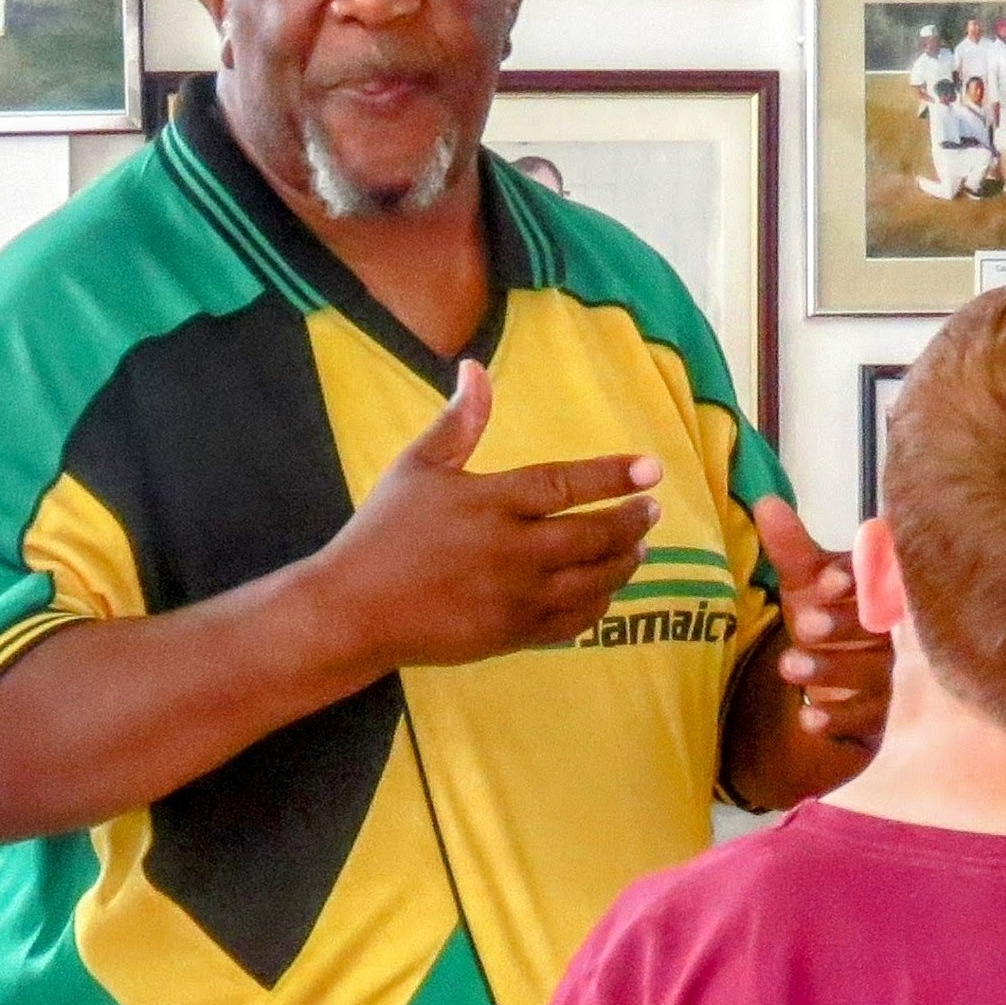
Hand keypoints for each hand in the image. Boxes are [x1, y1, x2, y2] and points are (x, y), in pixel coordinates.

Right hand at [304, 360, 659, 674]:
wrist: (353, 612)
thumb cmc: (382, 533)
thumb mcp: (416, 469)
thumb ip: (459, 423)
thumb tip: (476, 368)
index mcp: (488, 503)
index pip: (565, 484)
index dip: (613, 475)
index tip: (652, 468)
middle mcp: (509, 551)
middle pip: (591, 535)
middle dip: (631, 522)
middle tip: (652, 509)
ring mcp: (514, 597)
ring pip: (591, 581)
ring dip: (623, 562)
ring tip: (640, 547)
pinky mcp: (512, 635)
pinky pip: (572, 621)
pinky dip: (598, 604)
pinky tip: (607, 589)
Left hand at [755, 494, 891, 750]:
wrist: (821, 700)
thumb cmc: (821, 630)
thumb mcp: (803, 589)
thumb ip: (790, 550)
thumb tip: (767, 502)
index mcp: (879, 595)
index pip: (885, 581)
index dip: (861, 579)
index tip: (827, 580)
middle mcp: (894, 637)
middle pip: (880, 628)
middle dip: (843, 623)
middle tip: (804, 624)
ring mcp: (891, 681)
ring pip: (872, 675)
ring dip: (831, 669)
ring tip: (788, 666)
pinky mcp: (879, 723)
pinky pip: (865, 722)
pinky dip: (836, 719)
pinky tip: (808, 719)